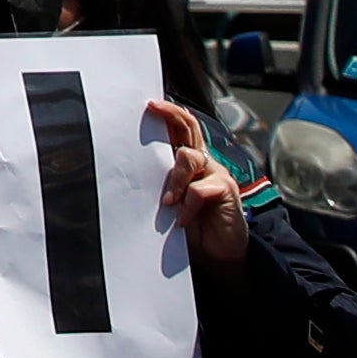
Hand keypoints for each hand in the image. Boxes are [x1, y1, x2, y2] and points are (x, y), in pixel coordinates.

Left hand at [150, 101, 248, 269]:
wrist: (218, 253)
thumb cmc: (190, 224)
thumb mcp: (171, 201)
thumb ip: (160, 183)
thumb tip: (130, 170)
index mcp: (188, 161)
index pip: (180, 128)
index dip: (167, 113)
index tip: (148, 103)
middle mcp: (203, 161)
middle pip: (189, 127)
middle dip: (170, 114)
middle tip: (152, 108)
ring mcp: (216, 173)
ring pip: (188, 157)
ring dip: (173, 179)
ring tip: (167, 203)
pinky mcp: (226, 190)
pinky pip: (199, 189)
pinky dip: (187, 205)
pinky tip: (182, 220)